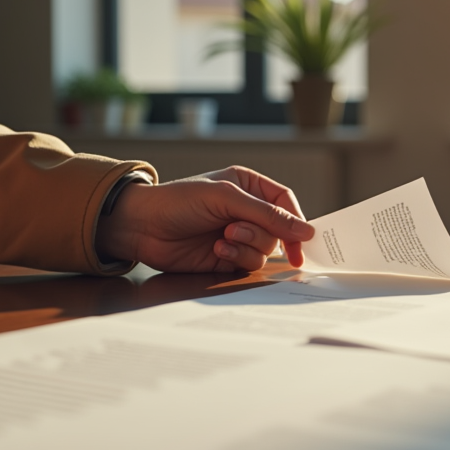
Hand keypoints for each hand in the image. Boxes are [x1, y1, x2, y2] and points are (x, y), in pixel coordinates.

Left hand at [95, 166, 314, 272]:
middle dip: (259, 233)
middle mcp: (246, 210)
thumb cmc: (179, 201)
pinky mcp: (227, 256)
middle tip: (233, 229)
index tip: (302, 240)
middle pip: (278, 230)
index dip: (295, 220)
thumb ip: (268, 215)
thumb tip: (306, 231)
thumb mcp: (227, 198)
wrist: (142, 227)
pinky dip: (235, 257)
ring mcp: (237, 234)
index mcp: (248, 186)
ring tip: (221, 238)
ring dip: (246, 245)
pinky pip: (248, 263)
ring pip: (265, 249)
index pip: (285, 203)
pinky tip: (216, 249)